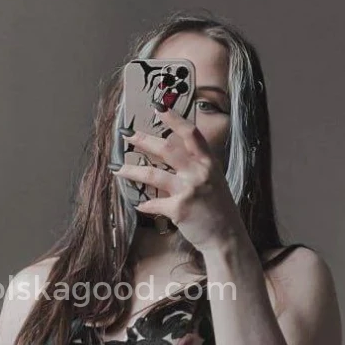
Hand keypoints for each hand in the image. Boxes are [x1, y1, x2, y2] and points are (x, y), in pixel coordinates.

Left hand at [113, 103, 244, 253]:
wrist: (226, 236)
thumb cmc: (219, 209)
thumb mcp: (215, 180)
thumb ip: (197, 166)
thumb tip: (175, 154)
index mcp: (208, 162)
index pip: (191, 133)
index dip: (174, 119)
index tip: (158, 108)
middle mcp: (199, 172)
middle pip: (167, 149)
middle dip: (143, 140)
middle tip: (127, 135)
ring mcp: (188, 190)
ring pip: (153, 174)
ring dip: (132, 171)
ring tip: (118, 169)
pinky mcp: (179, 209)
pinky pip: (153, 204)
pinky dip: (144, 204)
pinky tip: (139, 204)